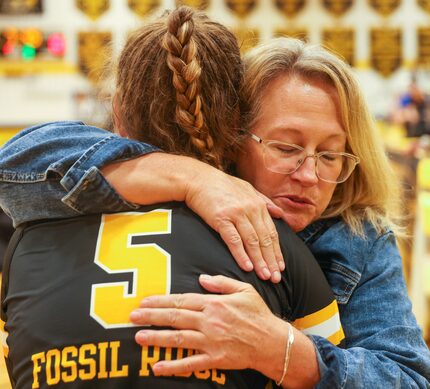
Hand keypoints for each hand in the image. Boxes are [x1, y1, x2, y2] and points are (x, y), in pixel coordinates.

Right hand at [103, 153, 284, 281]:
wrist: (197, 178)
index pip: (271, 232)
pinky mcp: (221, 219)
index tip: (280, 267)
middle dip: (271, 260)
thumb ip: (264, 201)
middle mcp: (250, 209)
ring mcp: (236, 214)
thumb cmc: (221, 184)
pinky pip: (234, 240)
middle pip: (264, 239)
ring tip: (264, 276)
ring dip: (259, 261)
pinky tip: (246, 267)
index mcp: (258, 204)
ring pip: (252, 241)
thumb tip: (279, 213)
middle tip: (276, 278)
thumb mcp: (247, 188)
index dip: (277, 251)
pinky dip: (241, 254)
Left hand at [130, 275, 286, 378]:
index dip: (161, 301)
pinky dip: (173, 366)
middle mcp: (209, 321)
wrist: (273, 342)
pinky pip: (190, 363)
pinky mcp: (215, 359)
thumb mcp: (243, 290)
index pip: (182, 300)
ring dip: (157, 338)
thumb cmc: (258, 314)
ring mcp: (211, 342)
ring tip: (138, 337)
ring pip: (178, 339)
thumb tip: (201, 278)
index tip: (145, 300)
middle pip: (175, 317)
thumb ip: (221, 283)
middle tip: (132, 316)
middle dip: (151, 316)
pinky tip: (157, 367)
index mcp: (214, 303)